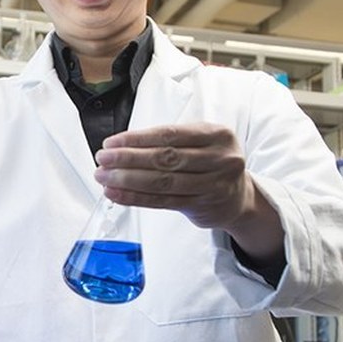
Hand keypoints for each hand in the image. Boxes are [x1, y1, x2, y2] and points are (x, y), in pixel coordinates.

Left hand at [93, 123, 257, 229]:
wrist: (239, 196)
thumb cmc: (211, 163)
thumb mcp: (202, 142)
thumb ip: (170, 141)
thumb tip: (122, 145)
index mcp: (217, 134)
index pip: (170, 134)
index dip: (137, 138)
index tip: (112, 142)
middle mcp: (220, 159)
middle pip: (165, 158)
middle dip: (128, 159)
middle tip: (103, 159)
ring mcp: (214, 185)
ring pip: (163, 182)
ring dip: (128, 180)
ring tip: (104, 177)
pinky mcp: (203, 206)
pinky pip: (163, 202)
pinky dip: (136, 198)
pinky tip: (117, 194)